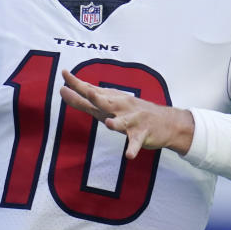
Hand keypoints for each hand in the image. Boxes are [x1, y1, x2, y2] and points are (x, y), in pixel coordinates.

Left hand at [59, 69, 193, 159]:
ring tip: (109, 123)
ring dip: (116, 123)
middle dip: (96, 97)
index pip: (91, 91)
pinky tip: (128, 155)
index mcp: (111, 100)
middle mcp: (121, 107)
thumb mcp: (110, 103)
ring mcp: (133, 120)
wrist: (166, 121)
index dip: (77, 84)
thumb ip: (88, 100)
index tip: (64, 74)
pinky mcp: (142, 134)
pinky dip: (132, 149)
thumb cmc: (132, 112)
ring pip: (122, 122)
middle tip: (86, 91)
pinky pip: (136, 143)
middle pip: (106, 102)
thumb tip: (65, 90)